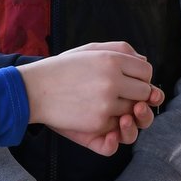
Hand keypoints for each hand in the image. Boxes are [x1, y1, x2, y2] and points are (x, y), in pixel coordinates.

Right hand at [19, 41, 164, 157]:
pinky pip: (119, 130)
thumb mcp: (90, 50)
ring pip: (134, 113)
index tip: (128, 80)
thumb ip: (121, 50)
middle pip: (145, 93)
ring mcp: (106, 105)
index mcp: (112, 60)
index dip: (140, 77)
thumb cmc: (63, 69)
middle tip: (120, 95)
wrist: (34, 89)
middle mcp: (112, 81)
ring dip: (126, 113)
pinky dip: (114, 131)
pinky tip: (105, 122)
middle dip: (137, 95)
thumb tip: (145, 62)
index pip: (146, 72)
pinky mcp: (97, 124)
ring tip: (111, 108)